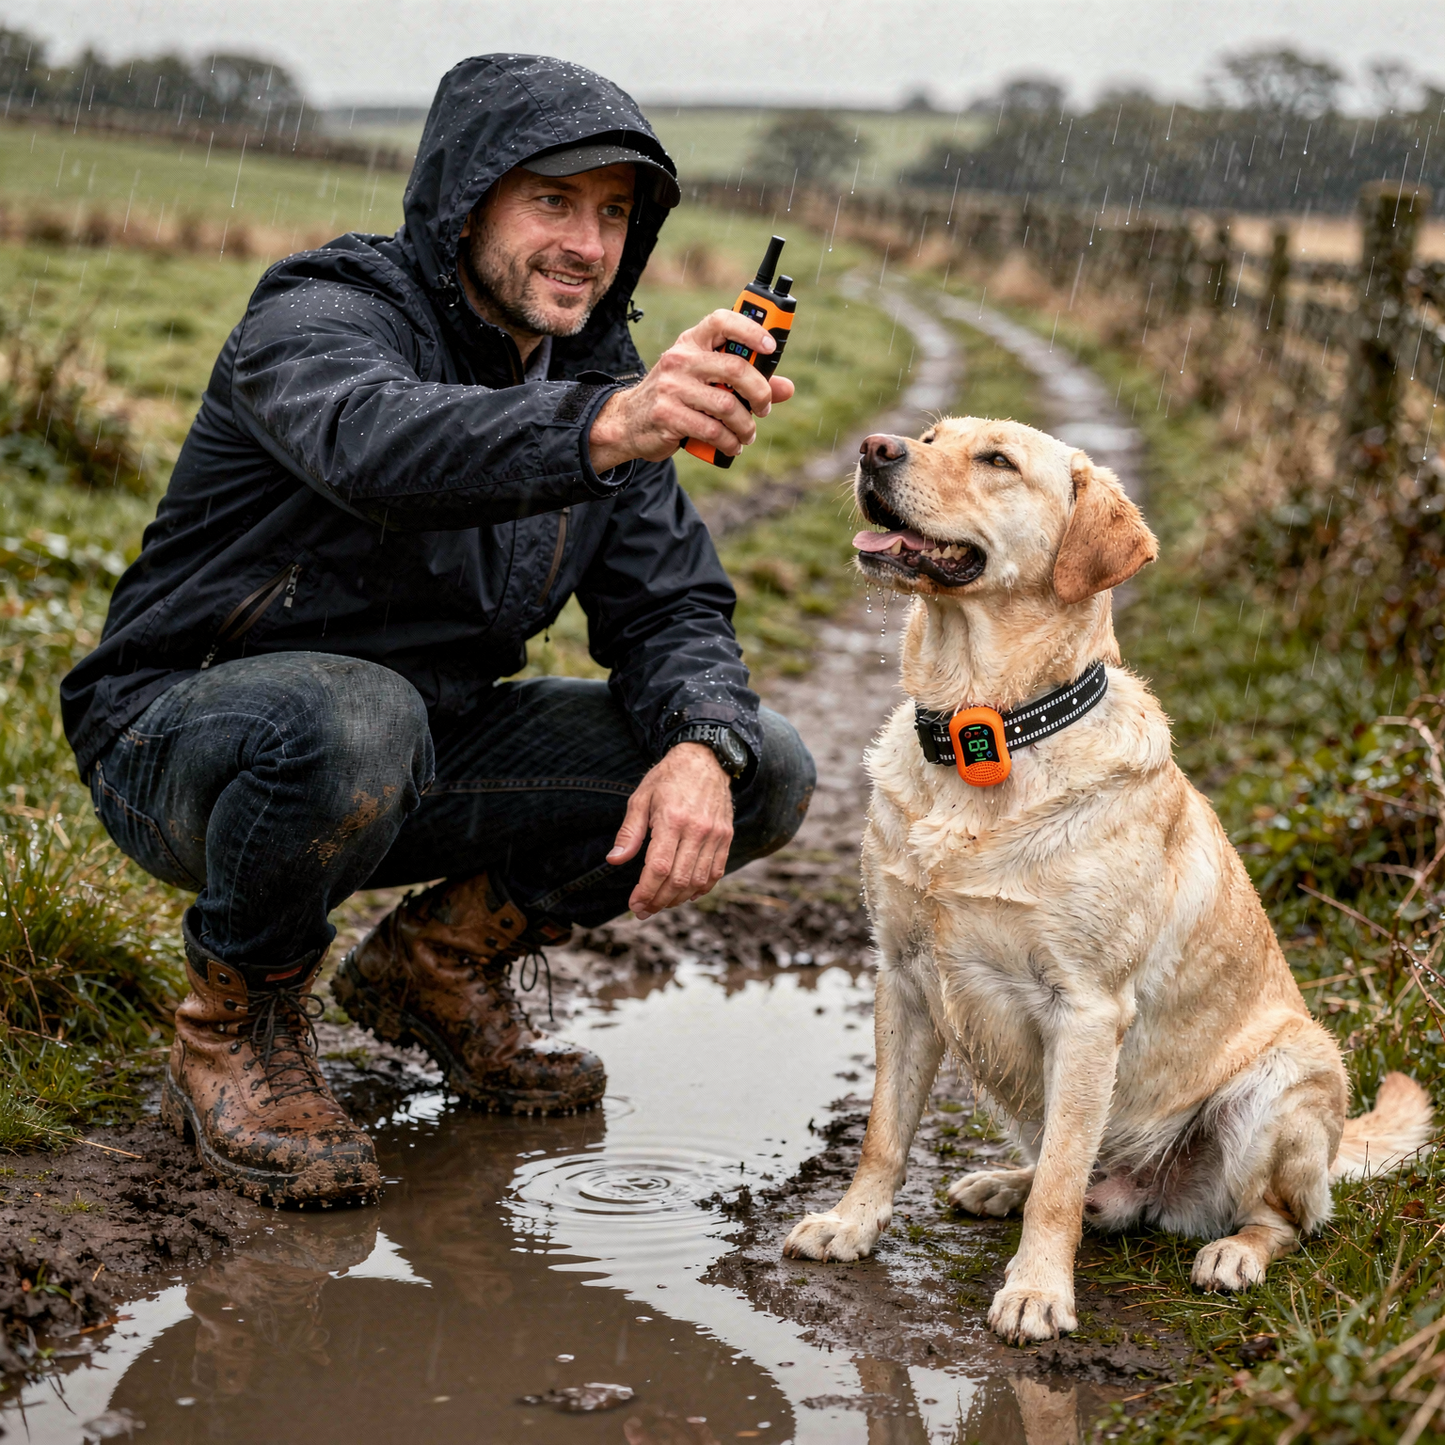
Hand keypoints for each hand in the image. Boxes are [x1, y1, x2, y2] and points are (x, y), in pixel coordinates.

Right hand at [588, 309, 794, 470]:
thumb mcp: (706, 380)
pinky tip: (732, 446)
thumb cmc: (677, 397)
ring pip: (727, 406)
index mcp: (692, 342)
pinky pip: (712, 430)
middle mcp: (680, 359)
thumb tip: (786, 388)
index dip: (751, 330)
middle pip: (734, 368)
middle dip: (759, 393)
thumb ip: (747, 381)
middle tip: (764, 408)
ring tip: (747, 434)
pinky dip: (730, 442)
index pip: (722, 321)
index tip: (771, 348)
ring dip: (746, 426)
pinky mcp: (667, 415)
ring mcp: (671, 387)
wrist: (628, 421)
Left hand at [606, 743, 733, 919]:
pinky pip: (715, 872)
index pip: (659, 868)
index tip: (635, 904)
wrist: (705, 759)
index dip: (646, 891)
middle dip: (659, 901)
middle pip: (678, 880)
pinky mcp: (726, 837)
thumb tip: (614, 859)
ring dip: (678, 899)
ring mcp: (715, 835)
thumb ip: (629, 832)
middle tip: (644, 910)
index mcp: (672, 820)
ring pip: (698, 880)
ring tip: (661, 903)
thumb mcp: (640, 798)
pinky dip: (701, 888)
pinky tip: (686, 894)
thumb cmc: (668, 778)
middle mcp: (697, 830)